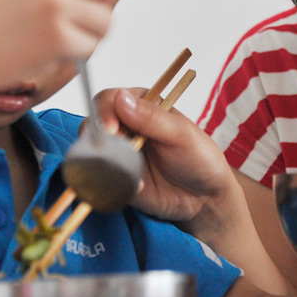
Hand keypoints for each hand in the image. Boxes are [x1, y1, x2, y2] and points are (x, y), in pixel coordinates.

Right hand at [93, 88, 241, 236]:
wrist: (205, 199)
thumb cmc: (199, 159)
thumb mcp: (182, 135)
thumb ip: (152, 118)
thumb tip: (121, 98)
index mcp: (141, 106)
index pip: (110, 100)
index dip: (104, 112)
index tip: (110, 129)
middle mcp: (125, 127)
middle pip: (93, 124)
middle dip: (98, 137)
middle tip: (113, 151)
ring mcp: (118, 153)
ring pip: (92, 151)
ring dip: (102, 160)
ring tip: (128, 171)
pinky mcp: (115, 178)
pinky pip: (100, 178)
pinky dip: (110, 182)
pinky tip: (138, 187)